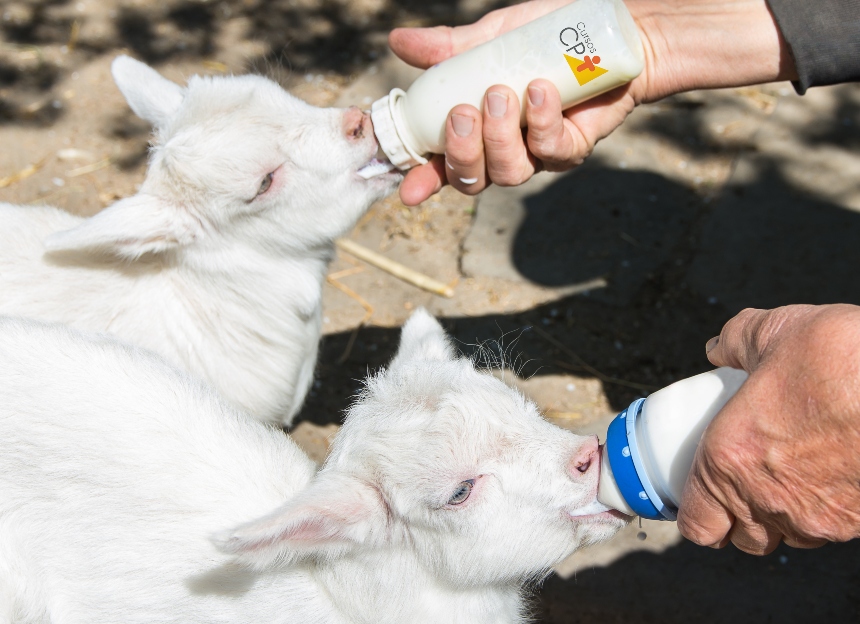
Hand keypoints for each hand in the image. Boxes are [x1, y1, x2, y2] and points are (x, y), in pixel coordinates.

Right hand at [390, 0, 795, 204]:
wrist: (605, 32)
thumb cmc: (544, 38)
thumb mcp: (489, 39)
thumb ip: (448, 49)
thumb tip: (398, 42)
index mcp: (475, 131)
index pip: (442, 166)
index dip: (424, 181)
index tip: (409, 190)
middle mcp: (502, 150)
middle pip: (472, 178)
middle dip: (462, 151)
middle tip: (463, 111)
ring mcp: (536, 154)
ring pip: (508, 171)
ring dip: (498, 136)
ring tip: (502, 92)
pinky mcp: (571, 150)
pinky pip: (550, 149)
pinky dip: (540, 121)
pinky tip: (541, 91)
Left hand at [676, 304, 859, 554]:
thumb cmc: (845, 363)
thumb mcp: (774, 332)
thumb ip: (737, 341)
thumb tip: (719, 347)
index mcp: (730, 457)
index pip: (697, 523)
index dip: (696, 514)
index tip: (700, 497)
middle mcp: (768, 498)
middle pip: (743, 538)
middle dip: (739, 518)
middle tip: (745, 482)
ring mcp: (818, 518)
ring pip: (789, 537)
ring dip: (783, 515)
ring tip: (791, 474)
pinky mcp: (858, 522)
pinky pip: (831, 530)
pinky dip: (825, 511)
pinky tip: (832, 474)